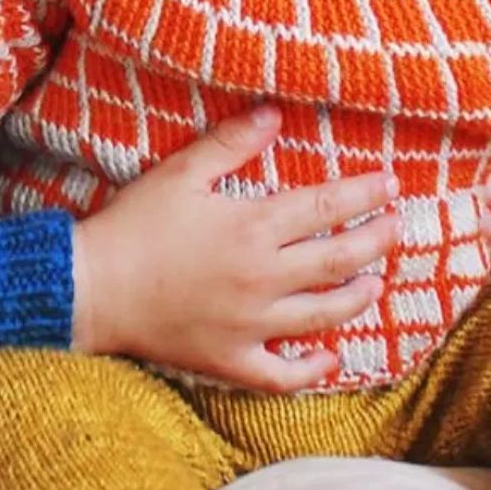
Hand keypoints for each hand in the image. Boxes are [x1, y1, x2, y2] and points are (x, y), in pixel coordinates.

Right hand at [72, 106, 399, 391]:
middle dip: (375, 241)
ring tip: (377, 283)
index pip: (325, 207)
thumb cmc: (135, 224)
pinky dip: (312, 370)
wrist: (92, 288)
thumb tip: (276, 114)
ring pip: (323, 316)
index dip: (364, 194)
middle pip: (337, 260)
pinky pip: (283, 375)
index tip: (391, 183)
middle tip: (397, 227)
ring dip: (358, 298)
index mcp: (253, 228)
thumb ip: (232, 143)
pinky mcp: (231, 361)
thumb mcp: (182, 172)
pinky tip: (331, 359)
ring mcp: (251, 326)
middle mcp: (263, 279)